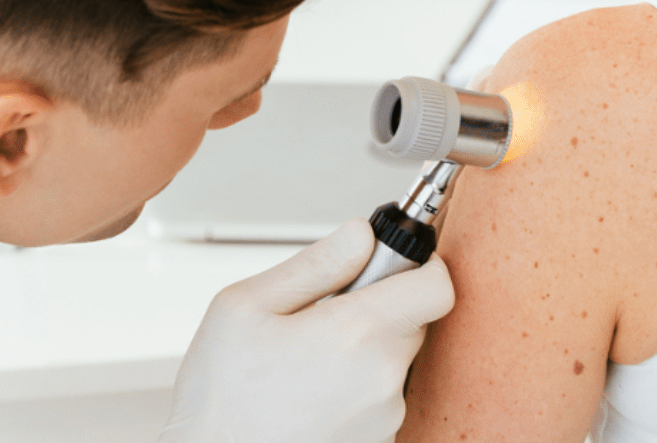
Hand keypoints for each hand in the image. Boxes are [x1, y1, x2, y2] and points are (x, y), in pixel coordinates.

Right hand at [160, 218, 454, 442]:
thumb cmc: (219, 396)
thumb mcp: (245, 305)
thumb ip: (317, 262)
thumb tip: (364, 234)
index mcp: (356, 334)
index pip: (437, 286)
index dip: (421, 265)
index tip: (394, 262)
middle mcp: (383, 381)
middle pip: (413, 320)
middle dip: (378, 307)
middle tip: (324, 315)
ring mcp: (384, 419)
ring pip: (395, 360)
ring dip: (364, 351)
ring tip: (306, 363)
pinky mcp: (378, 442)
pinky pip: (380, 397)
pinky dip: (356, 388)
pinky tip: (310, 394)